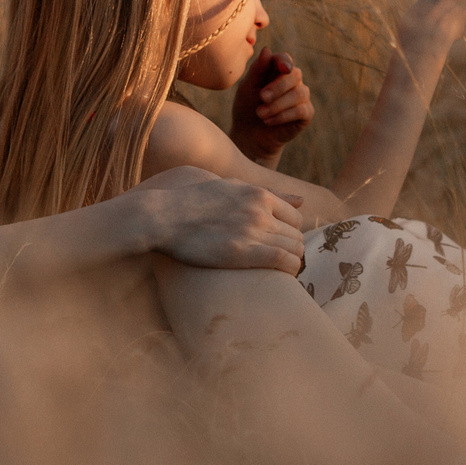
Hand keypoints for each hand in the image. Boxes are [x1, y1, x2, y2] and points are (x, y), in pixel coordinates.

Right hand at [134, 166, 305, 273]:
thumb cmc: (193, 202)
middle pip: (297, 235)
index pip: (296, 217)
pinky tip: (282, 277)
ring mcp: (252, 229)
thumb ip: (267, 193)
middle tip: (279, 263)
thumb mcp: (232, 187)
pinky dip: (289, 270)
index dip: (291, 234)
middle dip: (292, 250)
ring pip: (293, 249)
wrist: (163, 215)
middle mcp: (260, 210)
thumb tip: (302, 199)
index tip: (281, 246)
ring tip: (278, 272)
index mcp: (259, 194)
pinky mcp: (241, 251)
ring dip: (291, 262)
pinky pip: (282, 261)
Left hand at [228, 50, 312, 165]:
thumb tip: (267, 49)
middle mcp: (292, 80)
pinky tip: (269, 121)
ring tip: (260, 114)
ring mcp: (301, 96)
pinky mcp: (306, 113)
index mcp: (277, 70)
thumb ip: (257, 70)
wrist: (249, 135)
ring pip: (299, 93)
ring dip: (277, 104)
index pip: (285, 59)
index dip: (284, 62)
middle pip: (295, 75)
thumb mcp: (247, 88)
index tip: (281, 68)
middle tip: (261, 98)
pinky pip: (301, 110)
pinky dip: (284, 115)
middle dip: (278, 87)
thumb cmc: (246, 107)